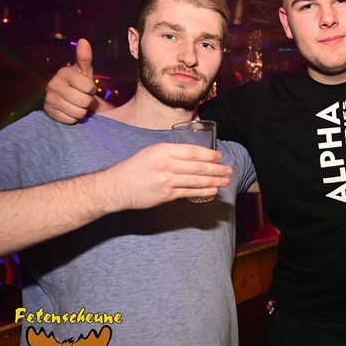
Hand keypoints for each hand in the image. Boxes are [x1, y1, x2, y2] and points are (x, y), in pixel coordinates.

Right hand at [44, 38, 98, 123]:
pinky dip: (73, 118)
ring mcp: (49, 99)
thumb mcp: (85, 71)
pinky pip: (70, 120)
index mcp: (64, 73)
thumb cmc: (80, 82)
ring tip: (76, 104)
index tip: (87, 87)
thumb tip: (83, 41)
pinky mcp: (48, 112)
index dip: (92, 89)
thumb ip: (85, 58)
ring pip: (78, 113)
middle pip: (84, 101)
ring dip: (81, 111)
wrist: (70, 98)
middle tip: (82, 96)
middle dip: (87, 101)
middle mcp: (53, 84)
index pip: (89, 87)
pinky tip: (69, 110)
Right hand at [100, 143, 232, 210]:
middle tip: (228, 170)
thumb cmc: (135, 168)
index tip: (220, 157)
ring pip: (196, 180)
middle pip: (198, 166)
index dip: (209, 155)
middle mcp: (165, 164)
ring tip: (225, 181)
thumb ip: (171, 152)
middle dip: (217, 169)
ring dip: (214, 181)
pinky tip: (213, 190)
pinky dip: (203, 191)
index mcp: (162, 150)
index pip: (192, 151)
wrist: (116, 187)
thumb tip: (194, 155)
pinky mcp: (166, 195)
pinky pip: (189, 192)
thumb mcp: (151, 152)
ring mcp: (166, 181)